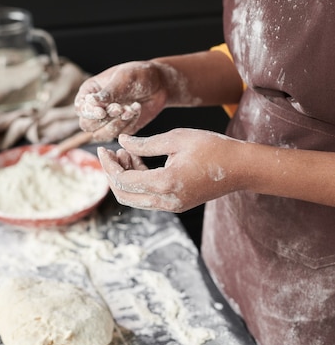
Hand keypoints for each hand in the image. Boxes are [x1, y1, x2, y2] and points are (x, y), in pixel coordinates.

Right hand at [74, 61, 176, 140]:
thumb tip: (91, 102)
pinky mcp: (120, 129)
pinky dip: (128, 123)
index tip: (102, 111)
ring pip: (101, 134)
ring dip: (116, 124)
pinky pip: (119, 134)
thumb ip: (108, 92)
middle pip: (87, 125)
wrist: (159, 83)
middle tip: (120, 109)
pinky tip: (136, 109)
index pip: (81, 109)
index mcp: (89, 92)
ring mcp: (107, 120)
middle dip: (104, 120)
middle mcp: (95, 108)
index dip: (89, 113)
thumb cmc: (139, 74)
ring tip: (130, 109)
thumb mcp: (123, 78)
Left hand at [97, 130, 243, 211]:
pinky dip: (139, 182)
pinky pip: (148, 198)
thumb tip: (121, 142)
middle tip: (112, 152)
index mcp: (165, 183)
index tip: (103, 149)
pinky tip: (141, 162)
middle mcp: (166, 201)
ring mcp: (172, 206)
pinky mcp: (176, 204)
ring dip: (126, 178)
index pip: (123, 180)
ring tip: (128, 153)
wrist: (241, 168)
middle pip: (124, 195)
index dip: (109, 165)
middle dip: (113, 174)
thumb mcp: (177, 138)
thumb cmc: (213, 148)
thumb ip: (145, 144)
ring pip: (135, 198)